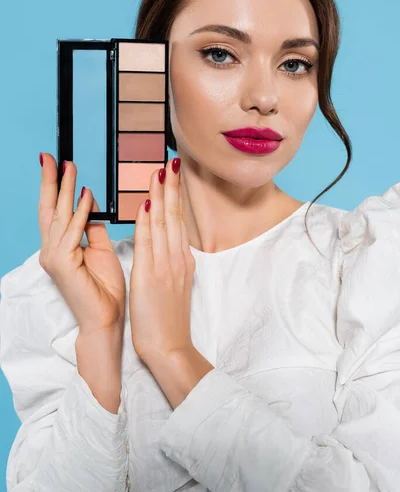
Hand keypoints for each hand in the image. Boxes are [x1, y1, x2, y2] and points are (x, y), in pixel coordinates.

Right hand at [38, 153, 125, 335]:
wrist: (106, 318)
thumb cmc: (104, 287)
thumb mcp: (100, 248)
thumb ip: (92, 225)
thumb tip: (90, 201)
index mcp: (60, 247)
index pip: (55, 211)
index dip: (55, 187)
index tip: (58, 164)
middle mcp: (51, 250)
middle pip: (49, 209)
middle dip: (50, 181)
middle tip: (51, 157)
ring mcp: (54, 257)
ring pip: (59, 216)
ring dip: (66, 189)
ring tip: (70, 166)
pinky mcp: (62, 263)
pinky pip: (72, 231)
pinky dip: (79, 211)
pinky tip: (86, 194)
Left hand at [129, 157, 195, 361]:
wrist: (169, 346)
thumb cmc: (168, 319)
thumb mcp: (174, 284)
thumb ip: (171, 261)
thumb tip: (167, 243)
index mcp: (182, 259)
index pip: (178, 220)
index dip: (175, 195)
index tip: (172, 175)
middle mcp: (177, 258)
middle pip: (175, 215)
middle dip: (172, 187)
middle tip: (171, 161)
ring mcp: (166, 266)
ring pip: (164, 223)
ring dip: (161, 196)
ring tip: (160, 172)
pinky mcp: (151, 276)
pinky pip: (149, 243)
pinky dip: (147, 223)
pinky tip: (147, 205)